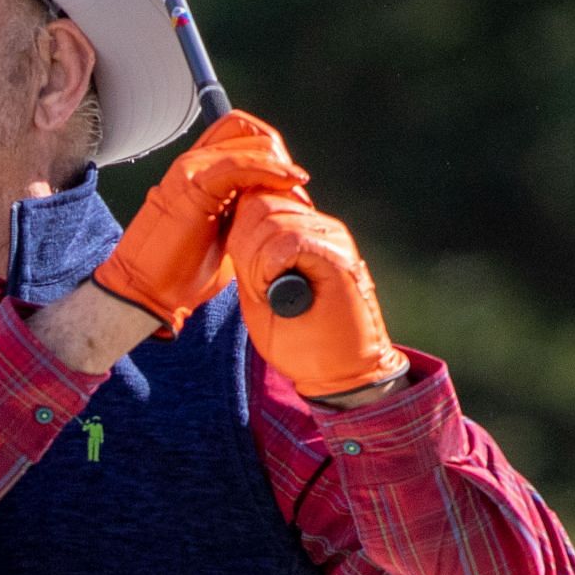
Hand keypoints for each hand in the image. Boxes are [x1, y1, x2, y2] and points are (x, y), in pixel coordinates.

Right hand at [92, 111, 308, 335]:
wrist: (144, 291)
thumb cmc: (182, 272)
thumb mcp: (225, 234)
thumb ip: (244, 211)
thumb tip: (278, 206)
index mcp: (197, 173)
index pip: (238, 135)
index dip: (270, 152)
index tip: (290, 183)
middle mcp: (191, 164)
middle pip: (242, 127)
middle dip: (275, 149)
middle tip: (292, 183)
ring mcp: (188, 170)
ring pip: (244, 140)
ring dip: (278, 162)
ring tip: (294, 189)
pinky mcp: (192, 185)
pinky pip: (240, 164)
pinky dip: (270, 171)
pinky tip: (288, 185)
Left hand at [228, 191, 408, 400]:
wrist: (340, 374)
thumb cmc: (300, 339)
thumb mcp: (261, 291)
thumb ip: (252, 257)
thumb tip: (235, 227)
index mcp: (301, 231)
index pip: (255, 200)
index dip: (237, 232)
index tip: (246, 275)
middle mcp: (320, 227)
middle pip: (258, 203)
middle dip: (241, 244)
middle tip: (255, 286)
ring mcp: (332, 239)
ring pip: (271, 220)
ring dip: (255, 261)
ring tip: (267, 293)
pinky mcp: (339, 257)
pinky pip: (289, 240)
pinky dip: (270, 267)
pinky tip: (276, 292)